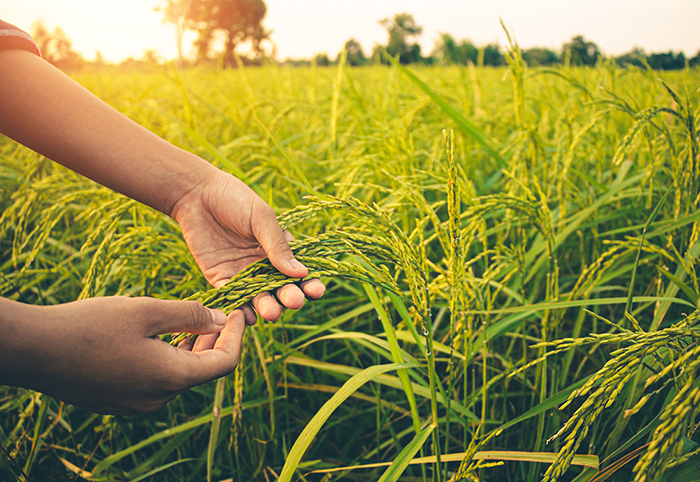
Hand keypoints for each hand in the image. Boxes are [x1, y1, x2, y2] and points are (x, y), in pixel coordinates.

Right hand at [0, 297, 244, 414]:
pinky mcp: (118, 402)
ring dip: (190, 350)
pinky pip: (155, 382)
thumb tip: (221, 320)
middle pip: (202, 371)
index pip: (224, 364)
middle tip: (219, 314)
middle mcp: (158, 399)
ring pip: (178, 376)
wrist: (34, 350)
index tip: (238, 313)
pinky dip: (167, 360)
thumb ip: (190, 315)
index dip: (237, 337)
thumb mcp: (148, 310)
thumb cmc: (92, 325)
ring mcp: (136, 404)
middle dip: (215, 342)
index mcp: (171, 378)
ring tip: (192, 324)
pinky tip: (160, 339)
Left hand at [171, 171, 324, 322]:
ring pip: (259, 297)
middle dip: (290, 296)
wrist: (196, 194)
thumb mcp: (261, 218)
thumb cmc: (234, 199)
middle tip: (294, 301)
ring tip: (271, 312)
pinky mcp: (221, 278)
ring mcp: (243, 273)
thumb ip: (277, 245)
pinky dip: (242, 309)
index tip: (317, 290)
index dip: (310, 282)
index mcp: (279, 248)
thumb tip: (302, 272)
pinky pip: (234, 298)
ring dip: (267, 307)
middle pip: (281, 288)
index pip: (300, 270)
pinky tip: (249, 316)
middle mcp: (264, 264)